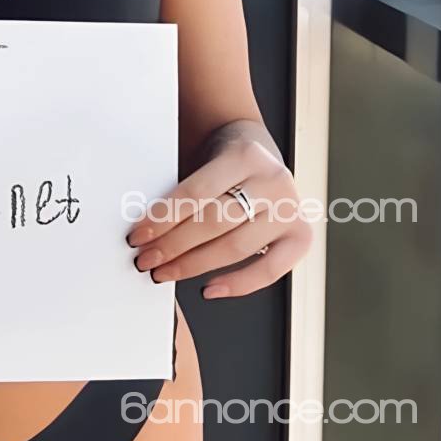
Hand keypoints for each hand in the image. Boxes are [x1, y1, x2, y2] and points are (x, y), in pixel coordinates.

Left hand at [126, 132, 312, 298]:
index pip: (197, 192)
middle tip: (145, 258)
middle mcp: (273, 182)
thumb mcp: (206, 158)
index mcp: (246, 155)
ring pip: (236, 247)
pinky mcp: (301, 236)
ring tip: (165, 271)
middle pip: (215, 222)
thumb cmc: (225, 159)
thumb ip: (185, 188)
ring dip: (194, 265)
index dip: (164, 217)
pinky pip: (270, 270)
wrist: (260, 152)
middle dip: (173, 244)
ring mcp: (291, 210)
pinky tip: (208, 288)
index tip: (139, 234)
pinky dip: (238, 284)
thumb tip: (146, 227)